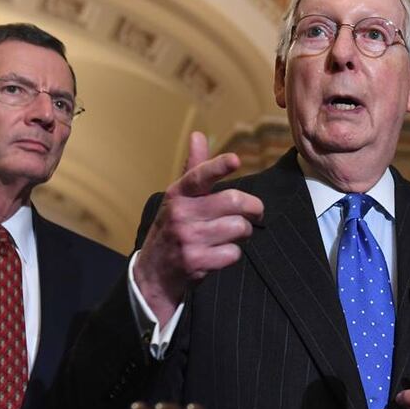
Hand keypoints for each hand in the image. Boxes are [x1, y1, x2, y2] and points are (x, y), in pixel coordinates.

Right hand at [134, 132, 263, 323]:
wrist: (153, 274)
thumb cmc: (173, 228)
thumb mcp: (178, 198)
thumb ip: (194, 168)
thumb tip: (198, 135)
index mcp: (178, 194)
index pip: (199, 176)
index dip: (218, 167)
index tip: (234, 160)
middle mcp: (181, 214)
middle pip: (234, 202)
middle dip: (254, 208)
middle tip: (256, 212)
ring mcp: (188, 239)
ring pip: (239, 228)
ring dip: (244, 232)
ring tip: (234, 234)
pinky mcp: (196, 262)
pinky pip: (234, 253)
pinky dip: (233, 254)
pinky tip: (221, 253)